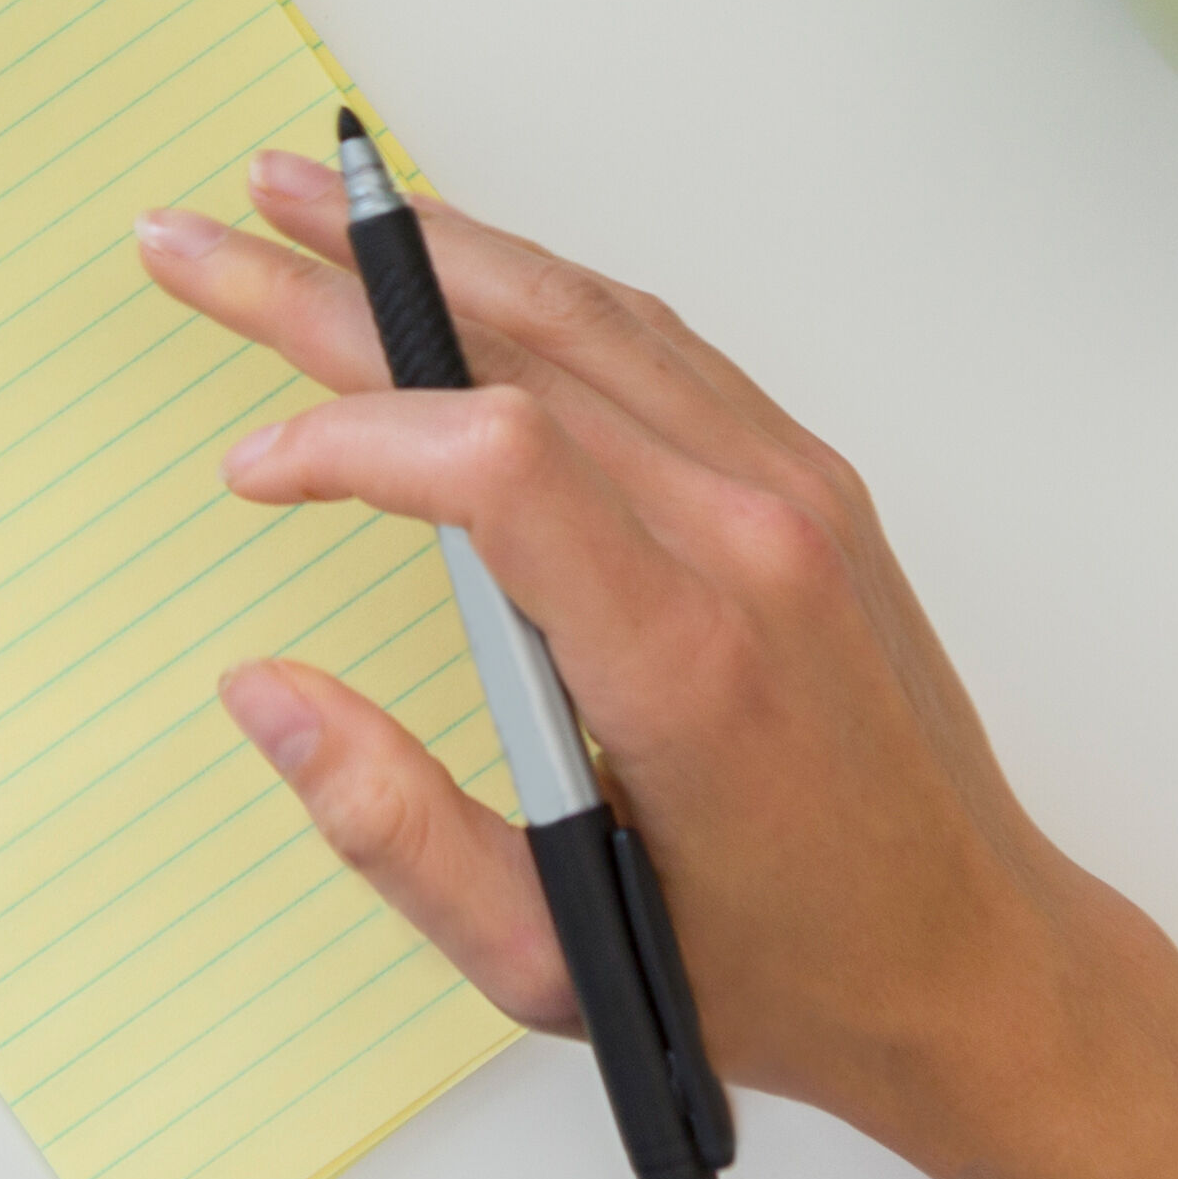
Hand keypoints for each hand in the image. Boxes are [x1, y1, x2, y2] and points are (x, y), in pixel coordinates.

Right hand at [140, 150, 1125, 1176]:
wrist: (975, 964)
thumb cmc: (784, 974)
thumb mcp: (555, 960)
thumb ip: (391, 828)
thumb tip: (262, 693)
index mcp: (690, 657)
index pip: (495, 462)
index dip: (351, 438)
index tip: (253, 471)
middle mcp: (755, 542)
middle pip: (515, 348)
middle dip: (333, 284)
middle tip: (202, 235)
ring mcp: (795, 493)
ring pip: (587, 312)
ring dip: (433, 246)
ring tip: (306, 204)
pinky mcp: (811, 481)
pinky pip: (655, 343)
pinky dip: (536, 286)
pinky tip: (458, 264)